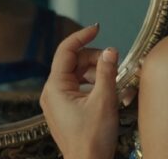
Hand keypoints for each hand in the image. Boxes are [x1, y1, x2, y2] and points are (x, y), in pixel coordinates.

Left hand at [40, 24, 119, 158]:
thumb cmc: (93, 139)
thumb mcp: (104, 100)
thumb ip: (107, 72)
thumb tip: (110, 50)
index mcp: (55, 87)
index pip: (65, 50)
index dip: (82, 36)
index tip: (97, 28)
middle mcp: (52, 92)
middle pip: (74, 62)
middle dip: (95, 59)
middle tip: (115, 64)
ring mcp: (57, 101)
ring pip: (78, 75)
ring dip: (97, 73)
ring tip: (115, 80)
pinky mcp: (65, 110)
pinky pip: (79, 88)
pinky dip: (94, 85)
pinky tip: (108, 90)